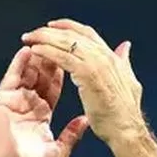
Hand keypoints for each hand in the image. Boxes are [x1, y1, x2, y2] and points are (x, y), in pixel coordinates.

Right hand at [0, 46, 90, 156]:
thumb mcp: (59, 152)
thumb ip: (71, 135)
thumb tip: (84, 121)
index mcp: (42, 115)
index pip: (54, 88)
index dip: (62, 73)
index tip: (72, 59)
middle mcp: (28, 105)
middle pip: (41, 77)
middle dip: (51, 60)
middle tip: (60, 45)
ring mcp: (15, 100)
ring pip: (27, 73)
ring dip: (37, 58)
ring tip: (46, 43)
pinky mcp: (3, 99)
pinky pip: (12, 77)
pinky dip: (19, 63)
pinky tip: (28, 51)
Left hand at [21, 19, 144, 144]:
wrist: (127, 130)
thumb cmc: (124, 114)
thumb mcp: (128, 82)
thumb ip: (123, 62)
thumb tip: (125, 47)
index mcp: (111, 57)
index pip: (86, 33)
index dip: (68, 27)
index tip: (52, 26)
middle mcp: (104, 56)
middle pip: (73, 35)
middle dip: (50, 31)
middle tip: (33, 33)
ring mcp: (97, 63)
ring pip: (66, 43)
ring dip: (45, 38)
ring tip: (29, 39)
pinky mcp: (88, 74)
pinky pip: (63, 58)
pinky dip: (48, 52)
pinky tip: (35, 51)